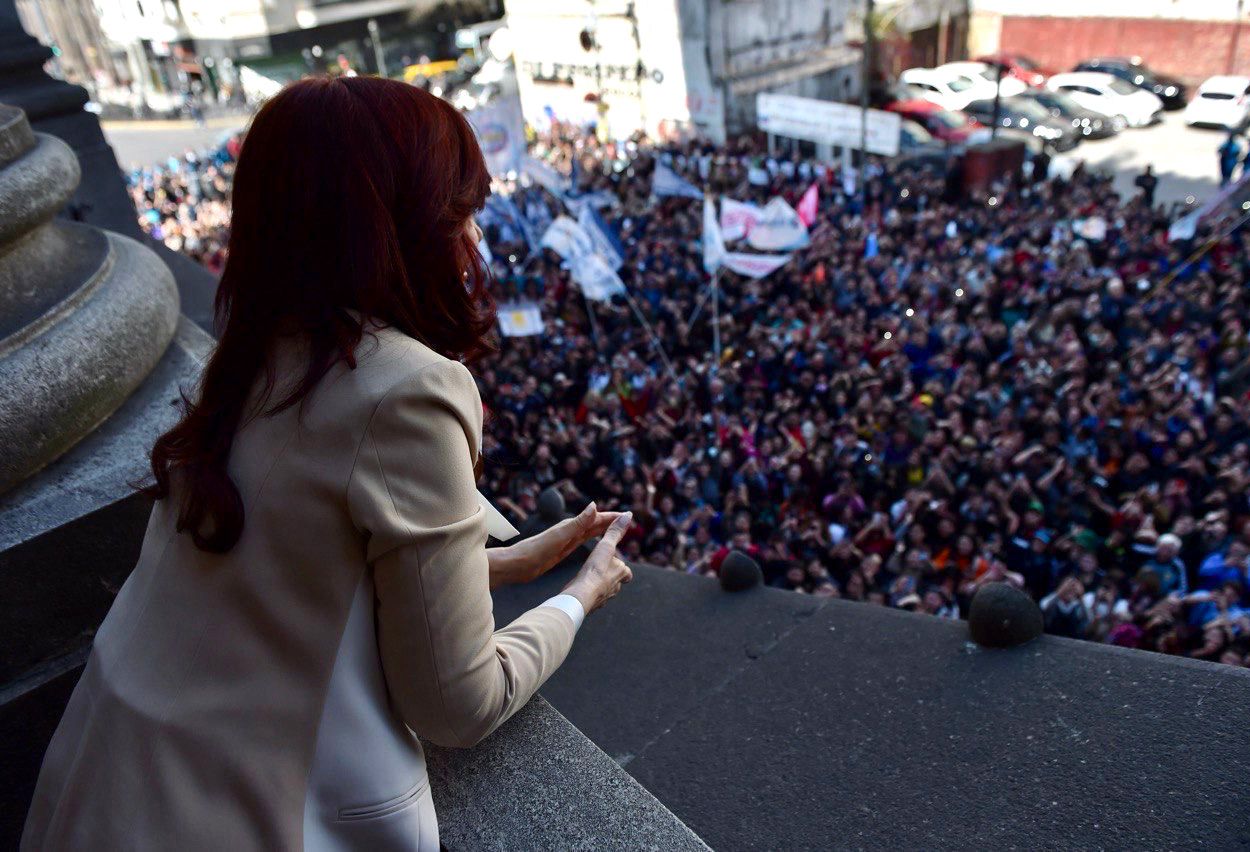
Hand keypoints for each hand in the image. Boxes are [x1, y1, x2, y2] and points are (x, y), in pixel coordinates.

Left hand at [487, 502, 627, 588]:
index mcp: (571, 525)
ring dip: (604, 528)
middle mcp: (570, 530)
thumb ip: (578, 522)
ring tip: (617, 528)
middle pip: (595, 523)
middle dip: (611, 520)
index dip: (612, 517)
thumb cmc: (536, 550)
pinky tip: (596, 541)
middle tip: (628, 520)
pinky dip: (593, 538)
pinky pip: (583, 541)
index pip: (596, 518)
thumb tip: (594, 505)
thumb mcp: (560, 536)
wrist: (517, 564)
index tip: (628, 515)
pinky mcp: (563, 549)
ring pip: (590, 531)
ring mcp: (566, 539)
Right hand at [563, 513, 633, 613]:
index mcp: (621, 574)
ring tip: (591, 580)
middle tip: (601, 571)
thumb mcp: (605, 547)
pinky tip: (582, 591)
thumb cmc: (594, 571)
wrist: (580, 596)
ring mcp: (604, 599)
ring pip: (605, 592)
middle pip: (617, 582)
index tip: (615, 563)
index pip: (626, 572)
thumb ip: (615, 532)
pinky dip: (590, 595)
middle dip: (611, 577)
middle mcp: (615, 588)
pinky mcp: (592, 606)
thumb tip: (628, 515)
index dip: (621, 568)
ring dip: (600, 586)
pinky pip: (593, 600)